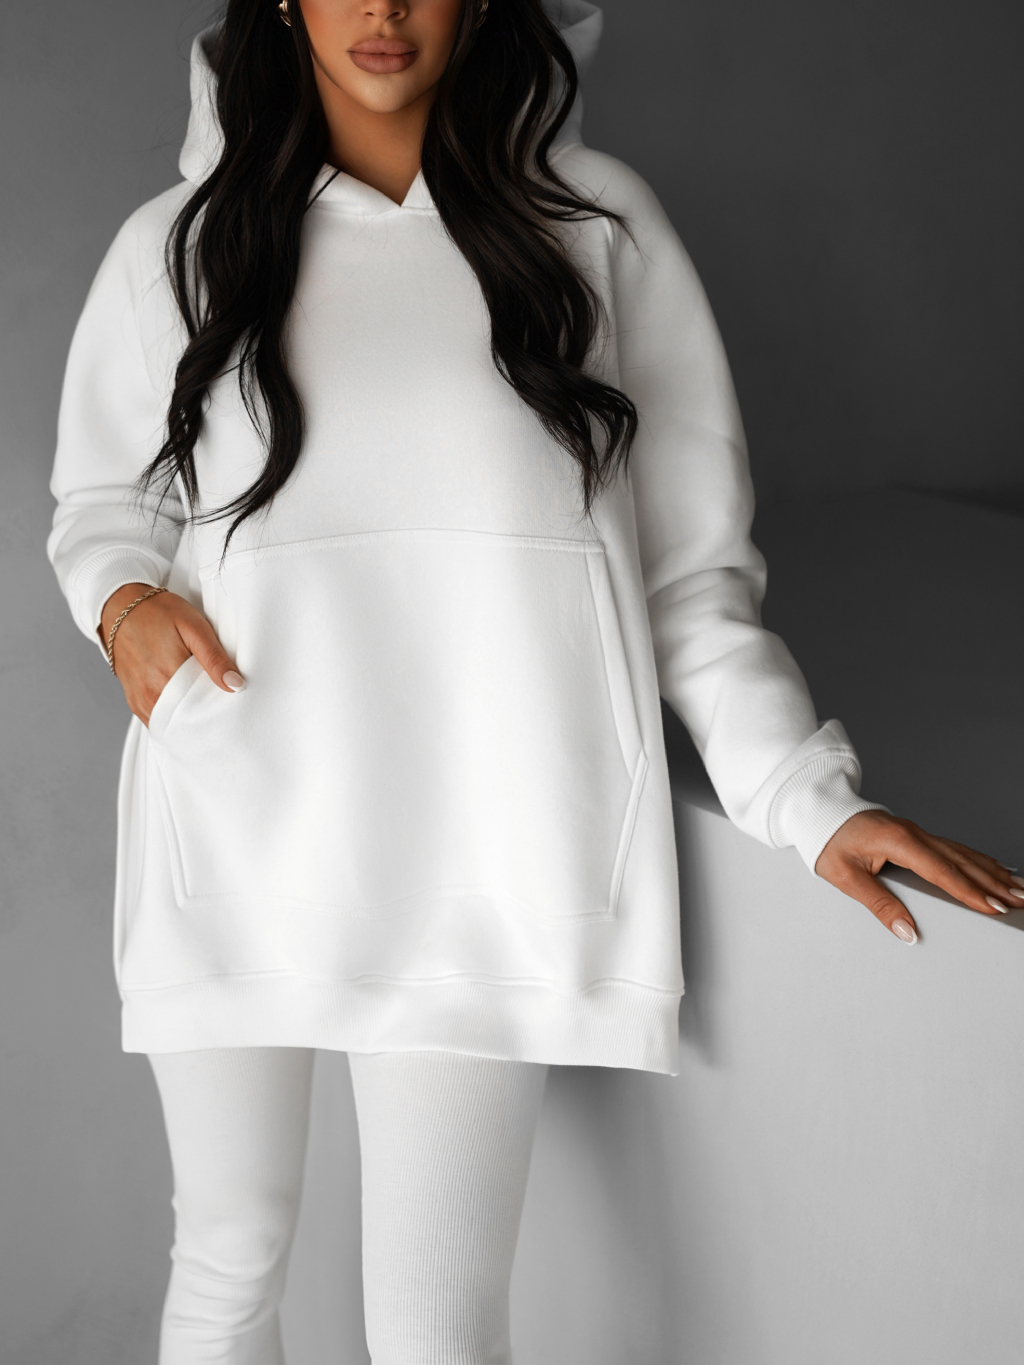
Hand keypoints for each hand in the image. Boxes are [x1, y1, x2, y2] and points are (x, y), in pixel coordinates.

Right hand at [99, 583, 244, 727]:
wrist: (121, 607)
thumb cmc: (159, 613)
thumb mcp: (194, 628)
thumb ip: (215, 658)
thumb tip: (237, 686)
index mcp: (168, 679)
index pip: (203, 712)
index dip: (219, 710)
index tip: (232, 704)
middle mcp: (151, 695)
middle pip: (187, 720)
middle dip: (205, 716)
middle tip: (220, 703)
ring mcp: (140, 701)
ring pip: (172, 723)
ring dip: (188, 717)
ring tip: (202, 701)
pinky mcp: (134, 702)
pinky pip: (157, 720)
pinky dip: (172, 716)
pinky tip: (184, 703)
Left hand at [815, 809, 1023, 942]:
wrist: (819, 810)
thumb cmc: (828, 841)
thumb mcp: (844, 877)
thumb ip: (878, 904)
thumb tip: (906, 931)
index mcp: (898, 841)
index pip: (942, 871)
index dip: (970, 891)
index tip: (994, 906)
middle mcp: (914, 833)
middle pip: (962, 862)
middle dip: (993, 884)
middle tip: (1020, 902)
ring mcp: (917, 832)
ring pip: (963, 854)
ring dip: (992, 873)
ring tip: (1019, 889)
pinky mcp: (916, 834)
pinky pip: (954, 848)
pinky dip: (979, 860)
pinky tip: (996, 868)